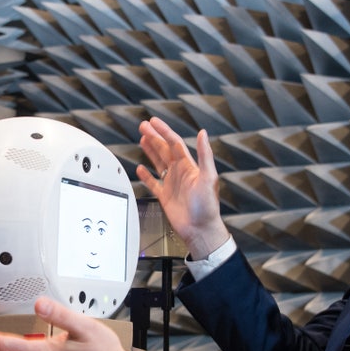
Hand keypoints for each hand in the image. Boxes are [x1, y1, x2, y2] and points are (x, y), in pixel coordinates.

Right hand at [136, 117, 229, 259]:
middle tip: (143, 126)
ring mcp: (172, 184)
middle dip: (154, 137)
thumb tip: (203, 134)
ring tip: (142, 139)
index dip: (164, 131)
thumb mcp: (209, 177)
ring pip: (158, 162)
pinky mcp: (165, 196)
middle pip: (164, 150)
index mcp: (189, 166)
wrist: (200, 229)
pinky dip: (146, 176)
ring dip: (150, 150)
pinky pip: (153, 183)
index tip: (154, 122)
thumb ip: (205, 155)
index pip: (174, 143)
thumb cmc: (208, 206)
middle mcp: (180, 172)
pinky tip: (141, 169)